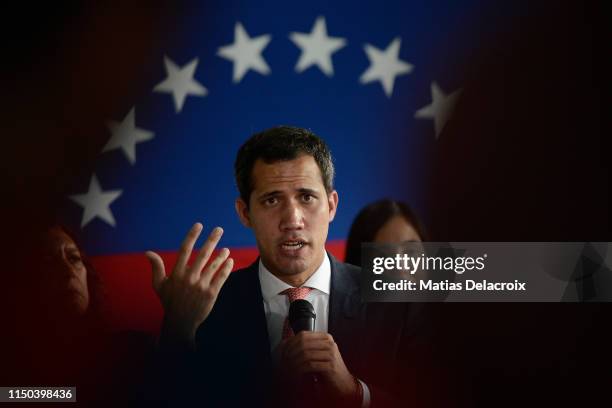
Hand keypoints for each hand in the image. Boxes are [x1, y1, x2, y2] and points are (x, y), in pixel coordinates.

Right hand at [145, 223, 232, 344]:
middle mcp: (189, 278)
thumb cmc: (169, 302)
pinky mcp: (211, 294)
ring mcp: (201, 286)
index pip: (185, 250)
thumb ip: (156, 267)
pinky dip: (226, 269)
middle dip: (212, 240)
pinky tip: (230, 261)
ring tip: (226, 249)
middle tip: (219, 229)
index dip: (192, 236)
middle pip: (202, 255)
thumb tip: (148, 253)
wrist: (181, 323)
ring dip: (221, 255)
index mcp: (177, 274)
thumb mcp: (159, 285)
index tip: (199, 225)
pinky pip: (221, 278)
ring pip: (213, 266)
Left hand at [277, 332, 359, 400]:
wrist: (342, 381)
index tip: (283, 350)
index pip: (304, 335)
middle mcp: (329, 343)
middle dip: (291, 352)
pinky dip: (301, 369)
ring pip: (306, 354)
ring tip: (288, 366)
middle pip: (304, 344)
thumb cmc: (329, 368)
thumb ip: (308, 346)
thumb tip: (287, 343)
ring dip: (295, 361)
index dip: (291, 342)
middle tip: (283, 359)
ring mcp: (331, 354)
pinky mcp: (331, 365)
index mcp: (326, 337)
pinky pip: (311, 365)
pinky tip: (296, 372)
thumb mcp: (318, 353)